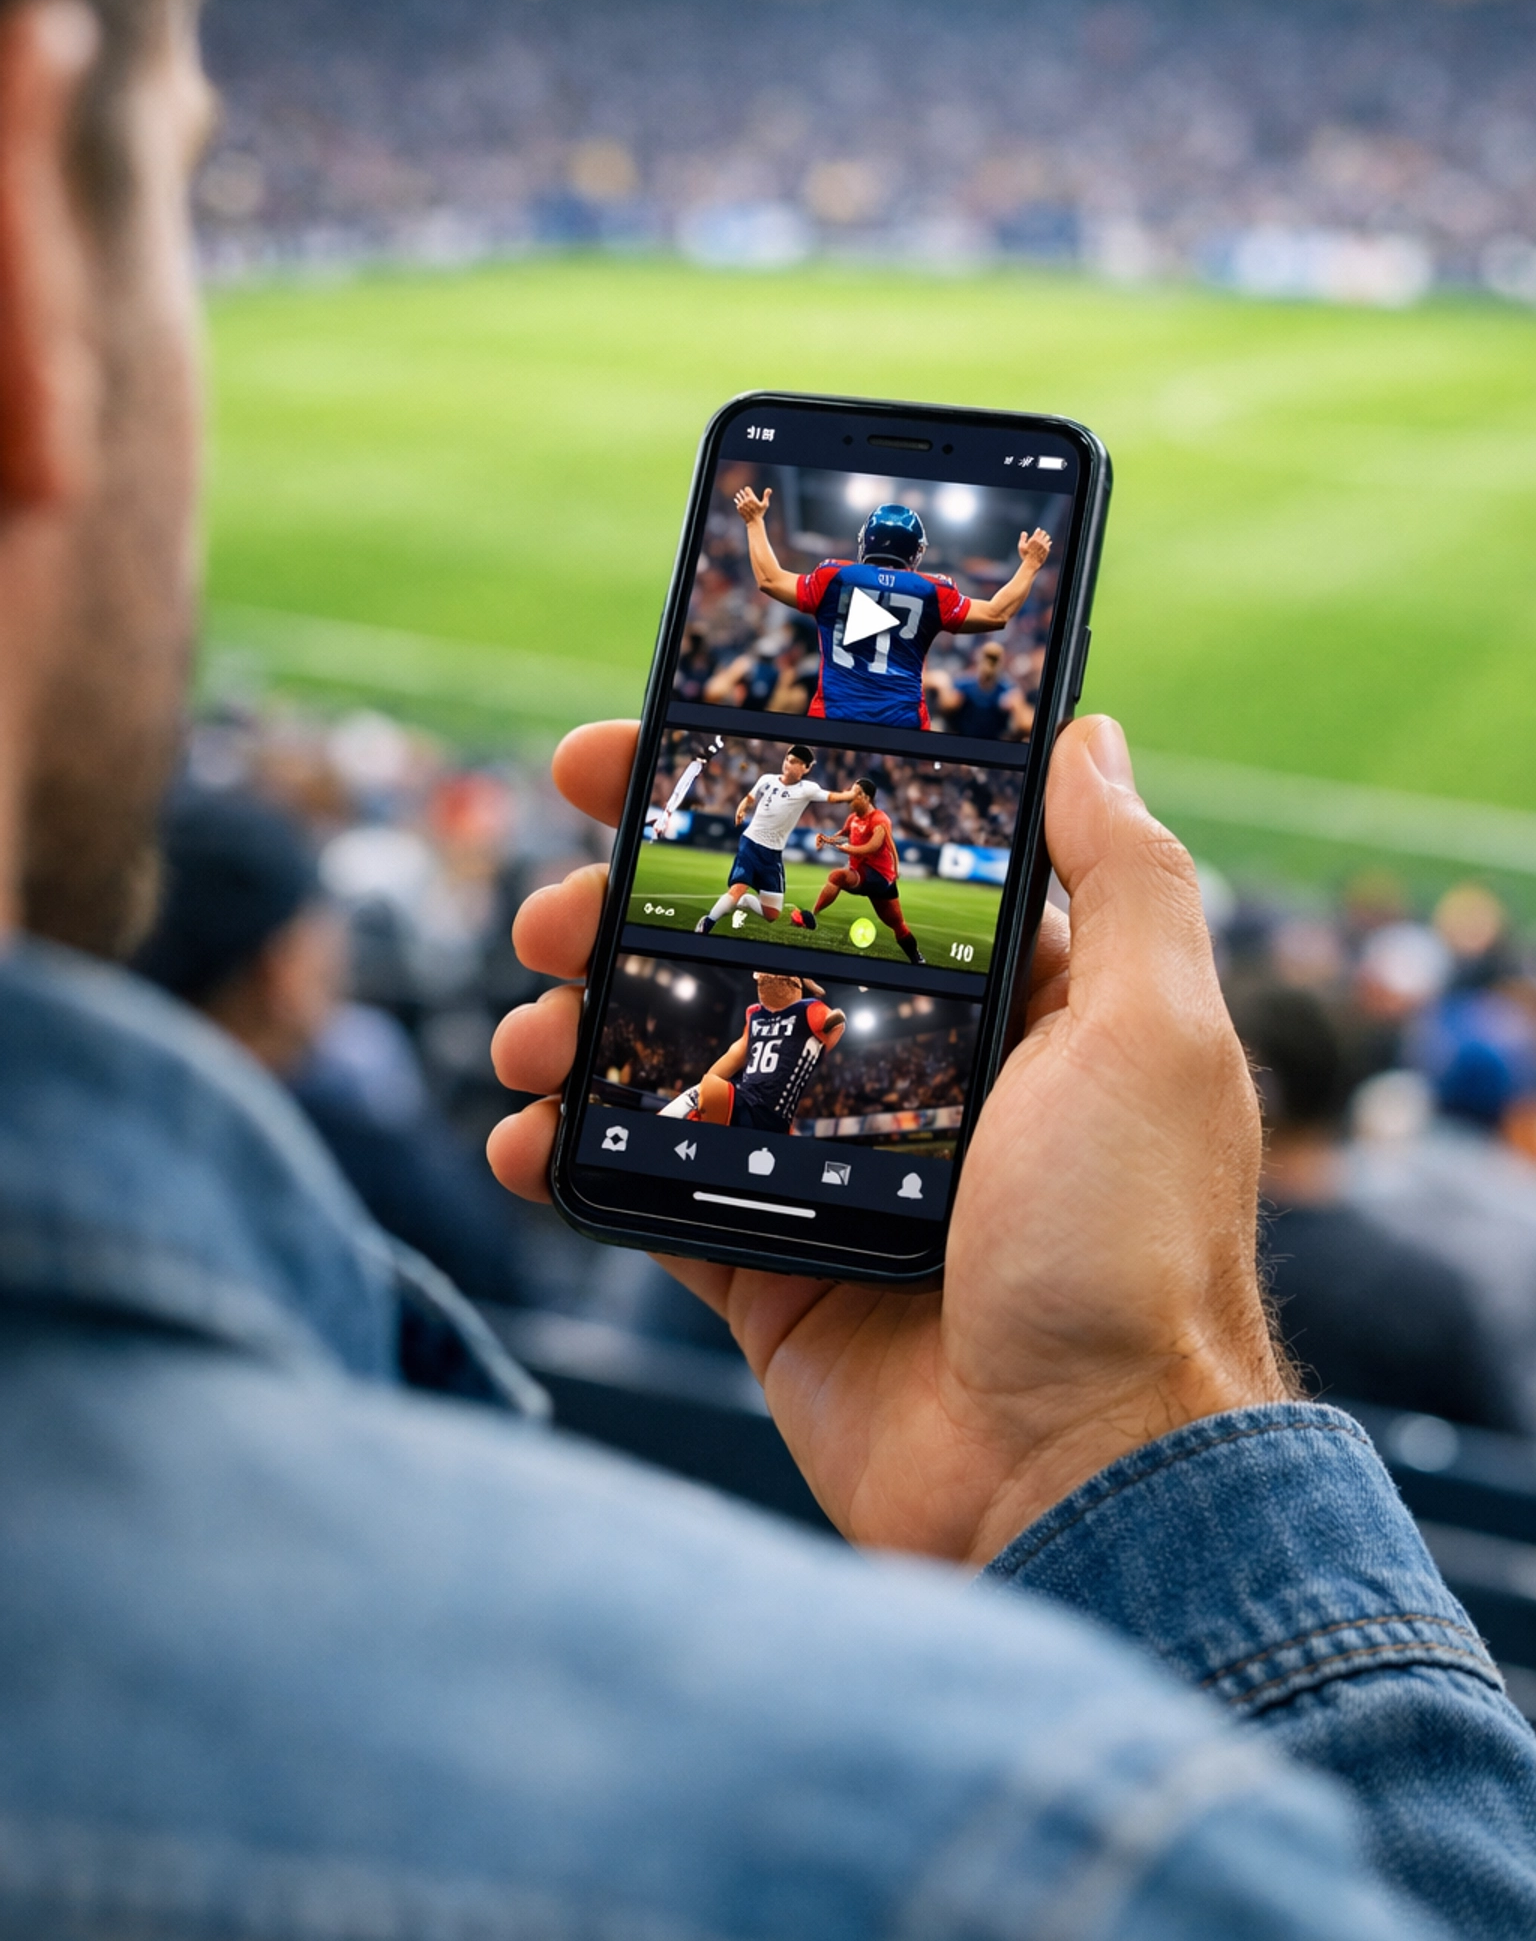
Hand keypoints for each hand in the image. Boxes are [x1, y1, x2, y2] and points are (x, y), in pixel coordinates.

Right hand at [488, 715, 1284, 1570]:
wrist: (1080, 1486)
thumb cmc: (1132, 1251)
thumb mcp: (1154, 1038)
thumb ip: (1124, 880)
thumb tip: (1090, 738)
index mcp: (1010, 1001)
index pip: (862, 863)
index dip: (755, 800)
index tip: (647, 754)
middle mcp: (916, 1075)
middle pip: (742, 952)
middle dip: (631, 909)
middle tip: (555, 901)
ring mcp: (830, 1173)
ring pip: (674, 1061)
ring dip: (582, 1025)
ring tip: (529, 1024)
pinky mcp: (769, 1271)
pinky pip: (644, 1190)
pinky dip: (570, 1156)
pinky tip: (523, 1134)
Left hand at [733, 484, 770, 524]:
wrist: (754, 522)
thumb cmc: (760, 513)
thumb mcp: (765, 504)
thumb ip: (766, 496)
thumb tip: (769, 489)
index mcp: (752, 498)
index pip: (747, 489)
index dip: (747, 490)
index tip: (747, 491)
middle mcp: (746, 500)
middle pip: (741, 493)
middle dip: (742, 493)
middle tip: (741, 491)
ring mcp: (742, 504)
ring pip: (738, 497)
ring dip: (738, 496)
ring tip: (737, 495)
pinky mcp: (739, 508)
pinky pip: (737, 503)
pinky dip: (737, 502)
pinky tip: (736, 500)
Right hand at [1019, 526, 1051, 570]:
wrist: (1032, 564)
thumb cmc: (1025, 555)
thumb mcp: (1021, 546)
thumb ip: (1023, 538)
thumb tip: (1024, 532)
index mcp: (1034, 539)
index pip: (1039, 531)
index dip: (1038, 530)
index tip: (1037, 531)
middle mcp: (1040, 541)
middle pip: (1044, 533)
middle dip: (1042, 533)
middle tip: (1041, 535)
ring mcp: (1044, 545)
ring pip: (1048, 537)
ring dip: (1046, 537)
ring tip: (1043, 539)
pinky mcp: (1047, 549)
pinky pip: (1049, 543)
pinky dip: (1048, 542)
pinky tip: (1046, 543)